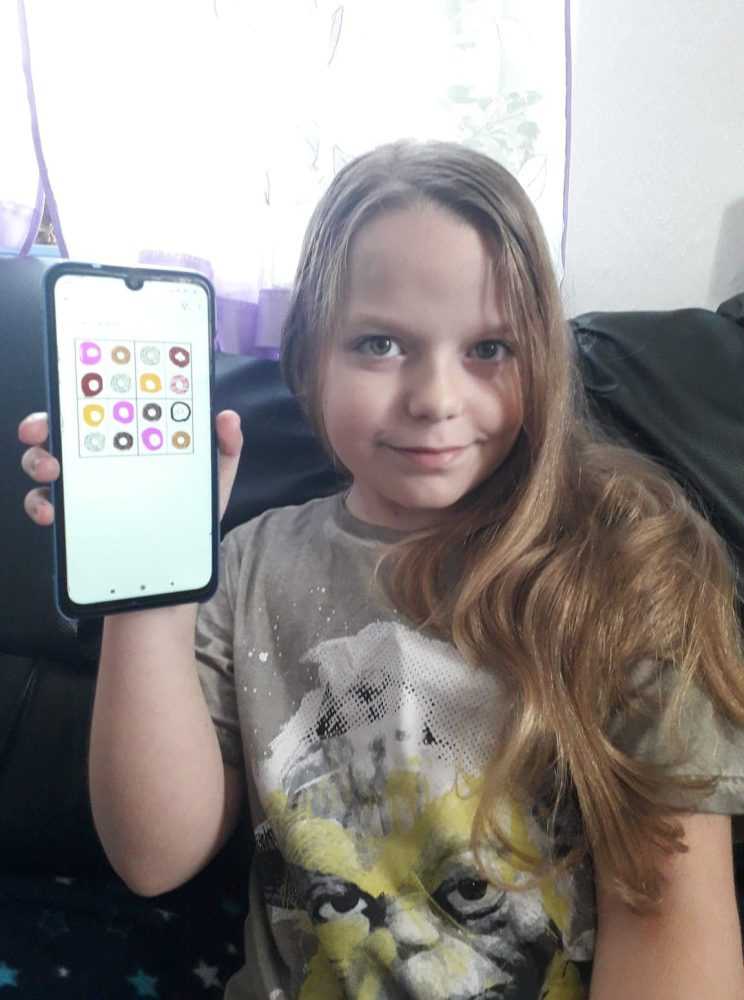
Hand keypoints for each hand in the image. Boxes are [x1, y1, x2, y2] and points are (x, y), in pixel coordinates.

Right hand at [18, 409, 242, 524]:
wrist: (179, 572)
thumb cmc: (193, 516)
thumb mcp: (214, 479)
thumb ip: (225, 447)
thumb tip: (227, 416)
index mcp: (129, 443)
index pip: (99, 411)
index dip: (80, 397)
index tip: (72, 392)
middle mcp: (99, 462)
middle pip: (59, 433)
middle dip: (43, 425)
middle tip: (43, 431)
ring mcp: (83, 492)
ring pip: (44, 465)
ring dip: (37, 461)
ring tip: (50, 470)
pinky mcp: (74, 523)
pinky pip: (44, 508)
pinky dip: (40, 506)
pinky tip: (52, 513)